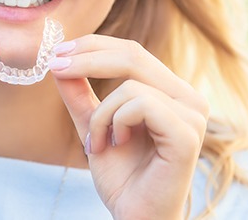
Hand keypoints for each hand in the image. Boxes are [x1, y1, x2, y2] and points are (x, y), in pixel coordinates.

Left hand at [49, 35, 208, 219]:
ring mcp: (192, 114)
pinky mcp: (187, 133)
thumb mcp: (92, 124)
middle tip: (56, 66)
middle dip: (87, 58)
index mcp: (169, 90)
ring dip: (101, 114)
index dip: (93, 45)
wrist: (135, 216)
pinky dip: (115, 122)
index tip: (58, 51)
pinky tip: (116, 144)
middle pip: (132, 54)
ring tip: (96, 142)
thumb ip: (79, 93)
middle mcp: (186, 97)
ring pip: (130, 84)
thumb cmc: (121, 174)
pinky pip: (140, 104)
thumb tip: (59, 59)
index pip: (131, 51)